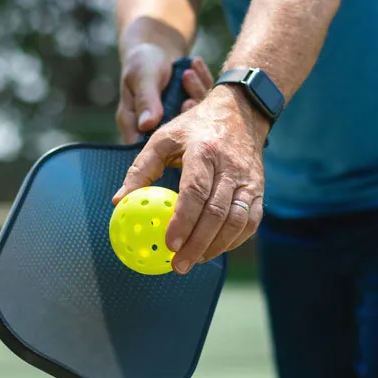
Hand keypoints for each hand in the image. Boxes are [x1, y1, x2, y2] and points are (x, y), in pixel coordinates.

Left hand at [112, 85, 268, 273]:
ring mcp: (248, 180)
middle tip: (179, 265)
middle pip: (217, 213)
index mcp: (203, 151)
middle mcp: (230, 167)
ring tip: (194, 261)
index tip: (169, 244)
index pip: (195, 191)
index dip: (183, 221)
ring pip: (237, 221)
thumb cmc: (195, 127)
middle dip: (197, 244)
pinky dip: (234, 241)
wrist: (241, 112)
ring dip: (216, 247)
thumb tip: (118, 201)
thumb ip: (140, 169)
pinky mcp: (259, 189)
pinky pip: (251, 221)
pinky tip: (215, 250)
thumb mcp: (163, 138)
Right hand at [116, 45, 213, 142]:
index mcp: (135, 125)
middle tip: (188, 93)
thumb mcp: (142, 77)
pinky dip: (202, 82)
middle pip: (176, 134)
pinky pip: (203, 102)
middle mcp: (157, 128)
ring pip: (194, 118)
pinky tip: (196, 64)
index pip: (147, 147)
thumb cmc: (142, 62)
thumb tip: (146, 125)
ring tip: (188, 72)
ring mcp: (177, 120)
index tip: (180, 113)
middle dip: (187, 112)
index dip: (166, 139)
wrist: (156, 48)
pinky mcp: (193, 111)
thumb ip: (146, 100)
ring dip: (196, 92)